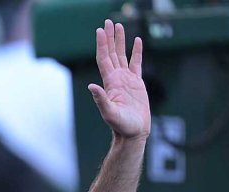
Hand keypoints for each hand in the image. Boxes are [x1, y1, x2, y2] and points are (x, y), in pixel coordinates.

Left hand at [88, 20, 150, 140]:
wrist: (133, 132)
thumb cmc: (121, 126)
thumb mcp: (109, 113)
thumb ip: (101, 99)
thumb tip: (92, 86)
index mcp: (110, 82)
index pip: (104, 58)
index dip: (102, 44)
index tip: (100, 30)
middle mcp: (116, 78)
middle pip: (111, 53)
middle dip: (110, 37)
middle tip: (108, 21)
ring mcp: (126, 80)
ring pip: (122, 55)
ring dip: (120, 41)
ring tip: (120, 26)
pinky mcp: (137, 83)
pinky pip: (136, 63)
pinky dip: (137, 52)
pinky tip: (137, 41)